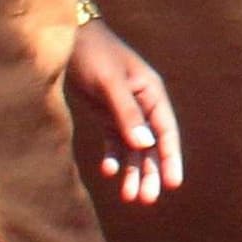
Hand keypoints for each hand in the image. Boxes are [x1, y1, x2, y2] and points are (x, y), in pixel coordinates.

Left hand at [68, 21, 181, 205]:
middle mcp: (143, 103)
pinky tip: (109, 172)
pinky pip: (115, 141)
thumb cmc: (94, 55)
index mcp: (151, 93)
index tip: (173, 185)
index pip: (166, 131)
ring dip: (133, 170)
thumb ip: (127, 114)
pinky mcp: (107, 113)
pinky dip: (114, 157)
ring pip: (134, 147)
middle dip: (150, 172)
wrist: (68, 39)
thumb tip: (146, 145)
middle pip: (151, 144)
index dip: (170, 157)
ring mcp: (125, 110)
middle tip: (147, 201)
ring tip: (129, 197)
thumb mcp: (110, 84)